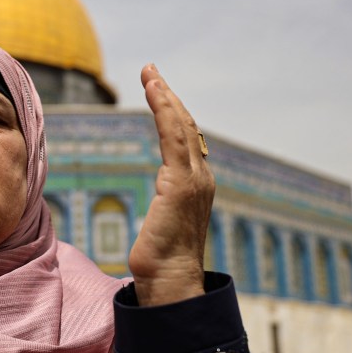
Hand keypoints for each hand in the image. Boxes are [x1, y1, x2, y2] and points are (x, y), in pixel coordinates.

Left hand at [128, 64, 214, 305]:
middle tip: (151, 72)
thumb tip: (158, 205)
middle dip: (168, 97)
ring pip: (181, 127)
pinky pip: (173, 138)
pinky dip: (164, 111)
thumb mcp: (162, 223)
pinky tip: (154, 92)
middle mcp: (201, 177)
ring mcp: (194, 179)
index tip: (158, 92)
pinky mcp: (180, 183)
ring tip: (150, 74)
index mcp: (196, 185)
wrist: (170, 280)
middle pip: (186, 127)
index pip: (185, 140)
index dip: (173, 114)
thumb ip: (164, 206)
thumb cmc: (161, 260)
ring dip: (165, 97)